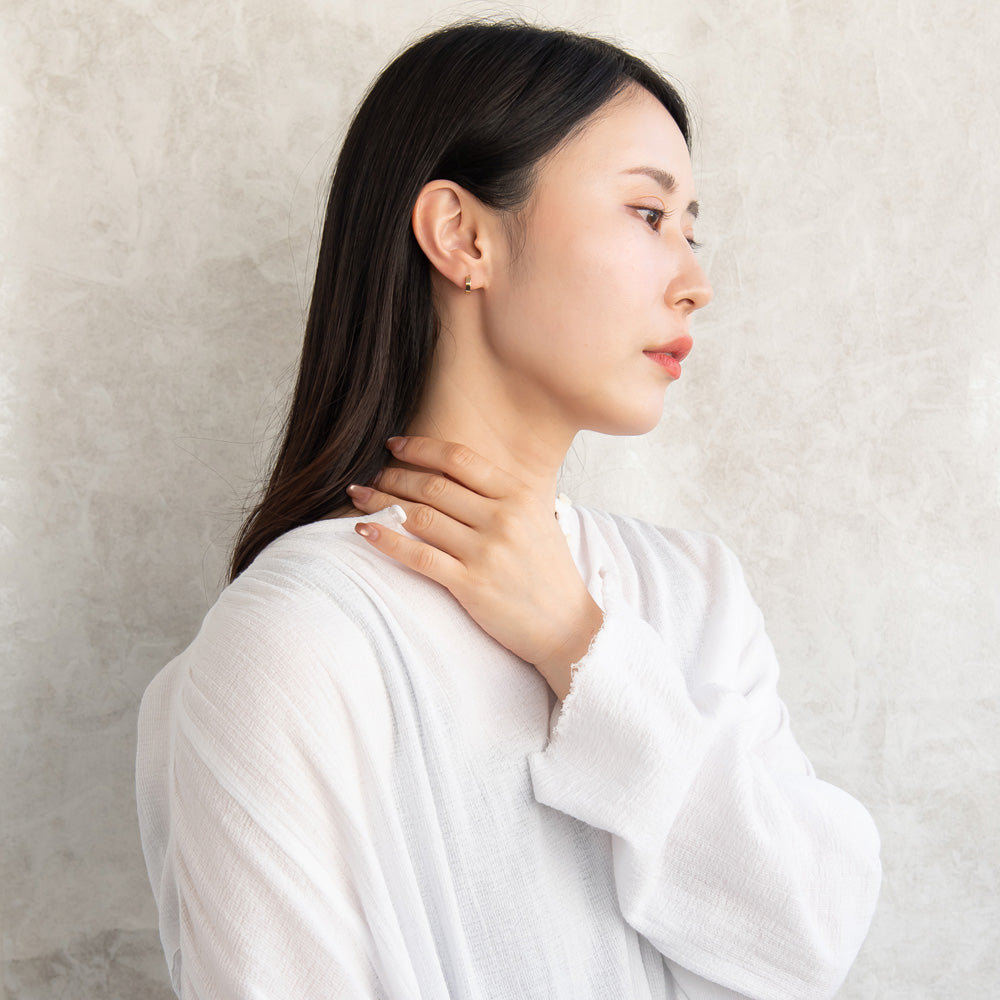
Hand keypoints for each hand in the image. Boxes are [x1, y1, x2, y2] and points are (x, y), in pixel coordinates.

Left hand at [347, 436, 603, 699]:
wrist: (568, 626)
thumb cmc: (549, 573)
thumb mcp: (538, 520)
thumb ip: (503, 496)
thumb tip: (453, 474)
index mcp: (520, 496)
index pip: (460, 459)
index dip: (421, 448)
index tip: (394, 445)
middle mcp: (503, 518)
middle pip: (434, 486)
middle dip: (394, 476)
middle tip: (371, 475)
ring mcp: (486, 552)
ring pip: (420, 517)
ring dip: (382, 504)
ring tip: (359, 497)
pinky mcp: (471, 585)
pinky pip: (418, 556)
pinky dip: (387, 541)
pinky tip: (364, 531)